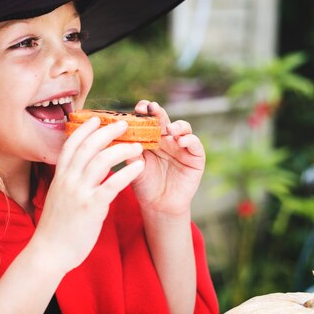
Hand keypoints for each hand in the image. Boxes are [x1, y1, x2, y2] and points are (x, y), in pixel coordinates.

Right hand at [33, 117, 143, 272]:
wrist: (49, 252)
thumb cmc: (56, 227)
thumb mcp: (58, 197)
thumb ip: (69, 181)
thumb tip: (81, 169)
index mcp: (60, 176)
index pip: (72, 144)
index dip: (85, 129)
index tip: (97, 118)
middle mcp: (68, 179)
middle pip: (89, 146)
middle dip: (108, 131)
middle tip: (125, 124)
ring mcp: (79, 192)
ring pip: (102, 160)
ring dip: (122, 149)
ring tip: (138, 146)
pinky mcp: (91, 207)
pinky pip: (112, 184)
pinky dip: (127, 173)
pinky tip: (140, 167)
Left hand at [130, 100, 204, 219]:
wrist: (159, 206)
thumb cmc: (145, 184)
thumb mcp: (134, 166)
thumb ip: (129, 150)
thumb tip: (118, 134)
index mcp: (152, 137)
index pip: (148, 119)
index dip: (144, 111)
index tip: (137, 109)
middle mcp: (168, 139)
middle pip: (165, 119)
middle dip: (158, 111)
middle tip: (151, 108)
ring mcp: (182, 147)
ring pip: (183, 128)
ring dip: (177, 125)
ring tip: (169, 129)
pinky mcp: (196, 157)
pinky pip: (195, 144)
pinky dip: (189, 140)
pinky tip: (181, 141)